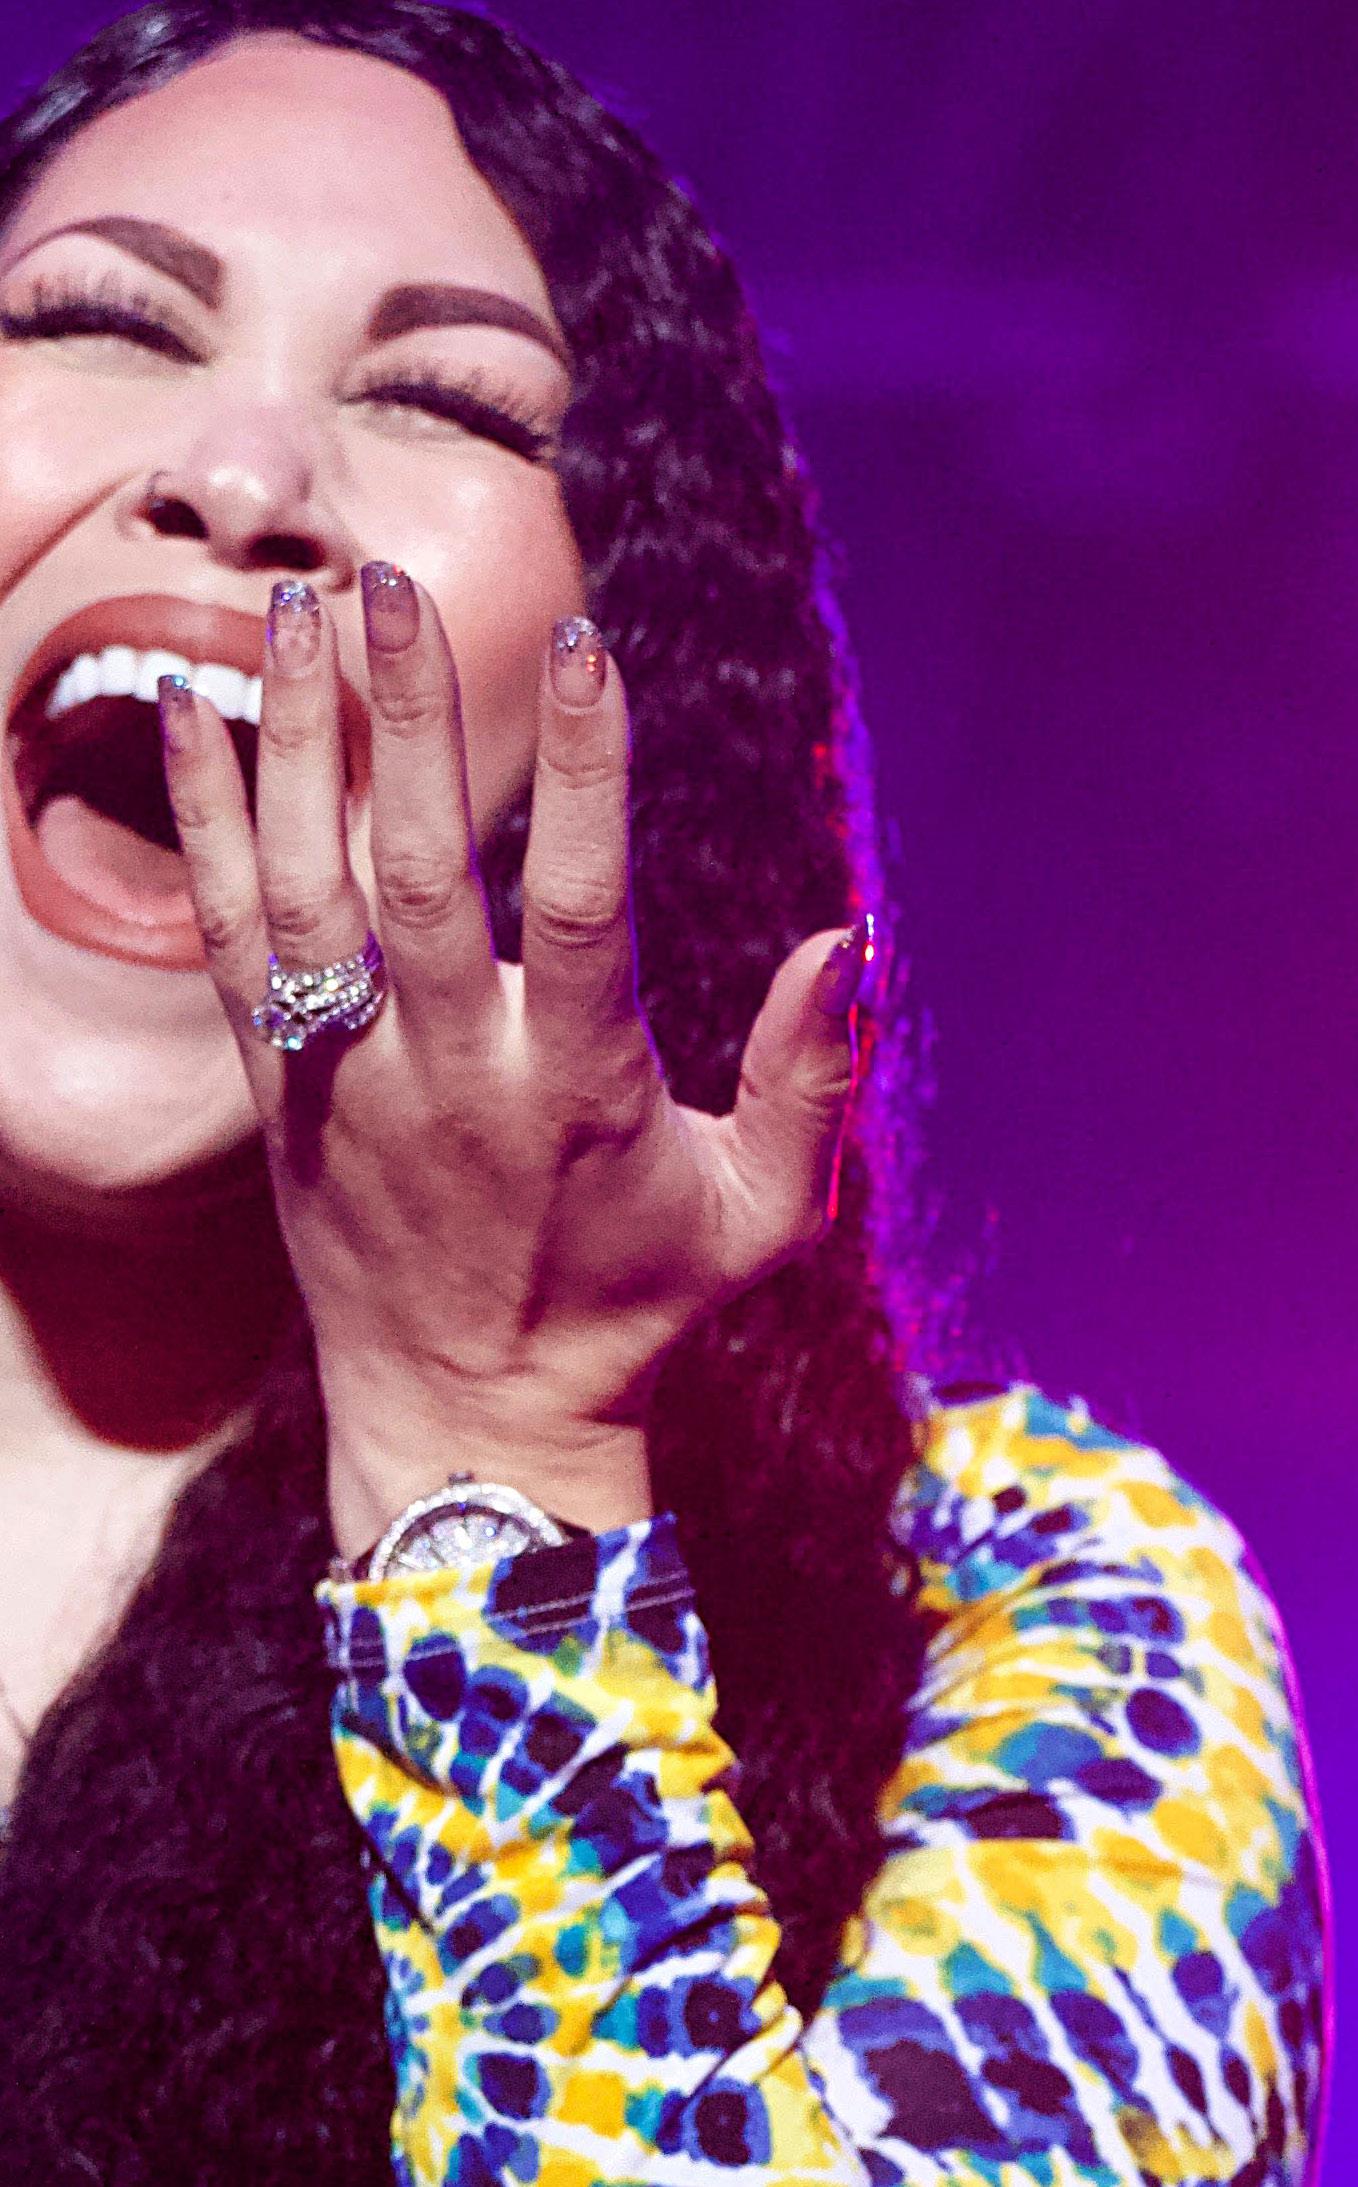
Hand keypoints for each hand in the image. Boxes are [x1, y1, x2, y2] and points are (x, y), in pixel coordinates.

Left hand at [159, 568, 871, 1549]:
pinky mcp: (281, 1094)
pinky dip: (207, 825)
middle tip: (394, 583)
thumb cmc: (634, 1309)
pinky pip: (231, 944)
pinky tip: (195, 713)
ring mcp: (349, 1084)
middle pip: (416, 873)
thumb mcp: (761, 1218)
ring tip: (294, 610)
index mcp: (575, 1091)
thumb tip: (852, 943)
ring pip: (305, 892)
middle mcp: (449, 1076)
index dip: (585, 772)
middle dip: (407, 720)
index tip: (587, 645)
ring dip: (296, 746)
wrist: (466, 1416)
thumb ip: (811, 1084)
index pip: (580, 905)